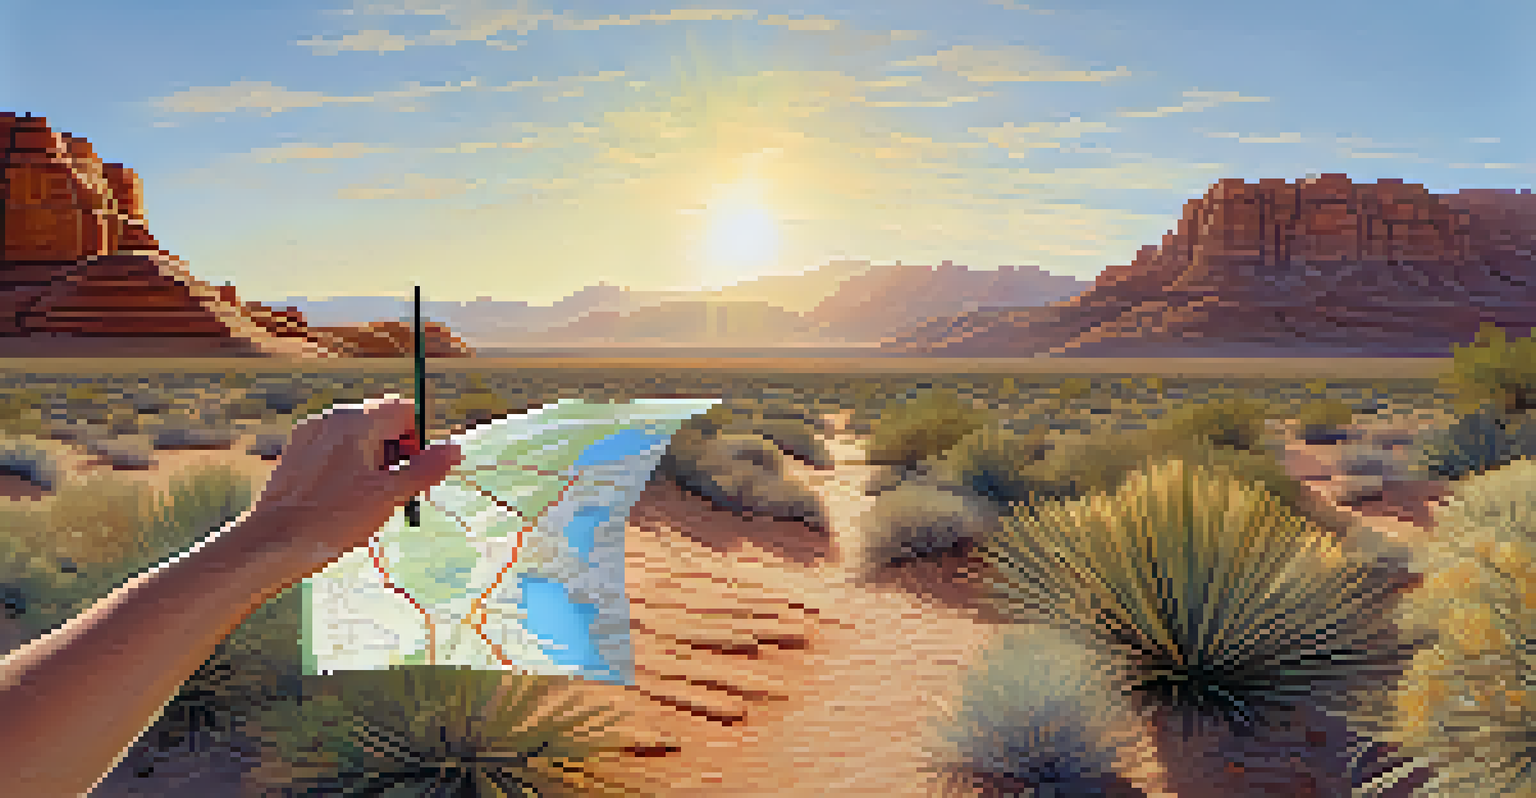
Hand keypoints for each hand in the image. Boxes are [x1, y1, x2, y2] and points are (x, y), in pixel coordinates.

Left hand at [234, 394, 462, 575]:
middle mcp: (332, 419)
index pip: (403, 409)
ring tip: (365, 501)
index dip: (418, 437)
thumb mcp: (389, 496)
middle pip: (380, 422)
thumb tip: (455, 448)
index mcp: (357, 423)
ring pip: (357, 438)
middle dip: (395, 452)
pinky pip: (333, 450)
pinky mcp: (295, 453)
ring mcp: (310, 435)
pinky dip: (347, 468)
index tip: (416, 470)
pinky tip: (341, 500)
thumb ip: (425, 469)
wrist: (273, 543)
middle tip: (393, 491)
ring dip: (372, 462)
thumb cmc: (333, 520)